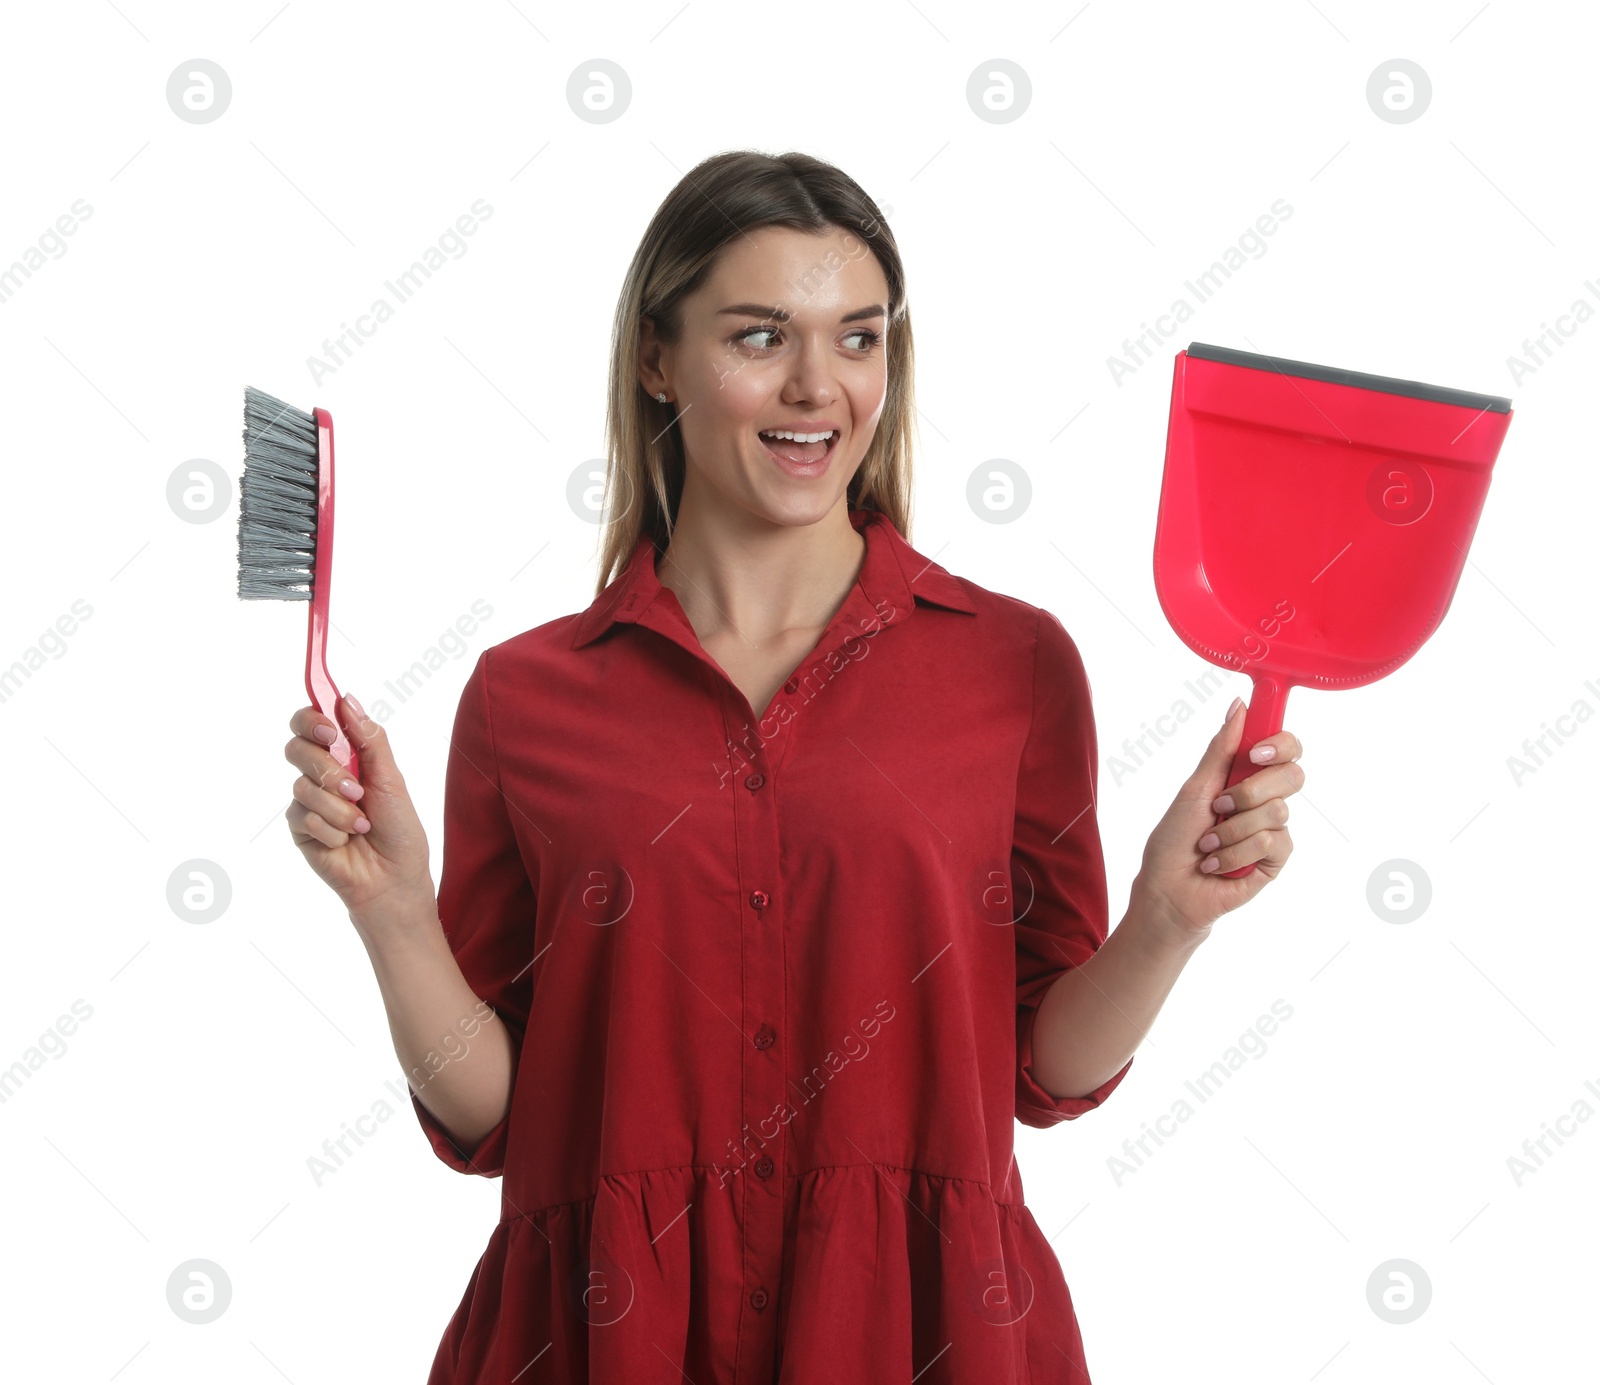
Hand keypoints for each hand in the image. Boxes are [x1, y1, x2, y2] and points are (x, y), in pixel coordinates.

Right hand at [284, 694, 434, 920]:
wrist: (394, 878)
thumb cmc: (399, 829)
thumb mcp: (391, 779)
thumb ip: (370, 740)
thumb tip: (347, 700)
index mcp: (345, 756)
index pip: (312, 723)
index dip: (312, 719)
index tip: (329, 730)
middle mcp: (322, 774)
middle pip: (297, 748)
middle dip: (327, 767)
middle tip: (353, 785)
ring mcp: (308, 801)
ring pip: (303, 785)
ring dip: (339, 807)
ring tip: (362, 823)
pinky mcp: (299, 828)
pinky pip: (302, 816)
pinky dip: (331, 828)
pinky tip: (346, 840)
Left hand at [1133, 696, 1302, 939]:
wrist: (1167, 890)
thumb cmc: (1173, 840)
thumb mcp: (1193, 789)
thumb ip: (1220, 750)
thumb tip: (1239, 706)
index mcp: (1247, 777)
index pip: (1286, 748)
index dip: (1280, 744)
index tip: (1255, 752)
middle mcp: (1265, 800)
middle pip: (1293, 775)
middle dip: (1249, 791)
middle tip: (1220, 806)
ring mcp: (1273, 831)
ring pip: (1277, 811)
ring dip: (1231, 830)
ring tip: (1208, 844)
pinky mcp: (1275, 861)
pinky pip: (1272, 842)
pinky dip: (1235, 851)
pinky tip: (1216, 863)